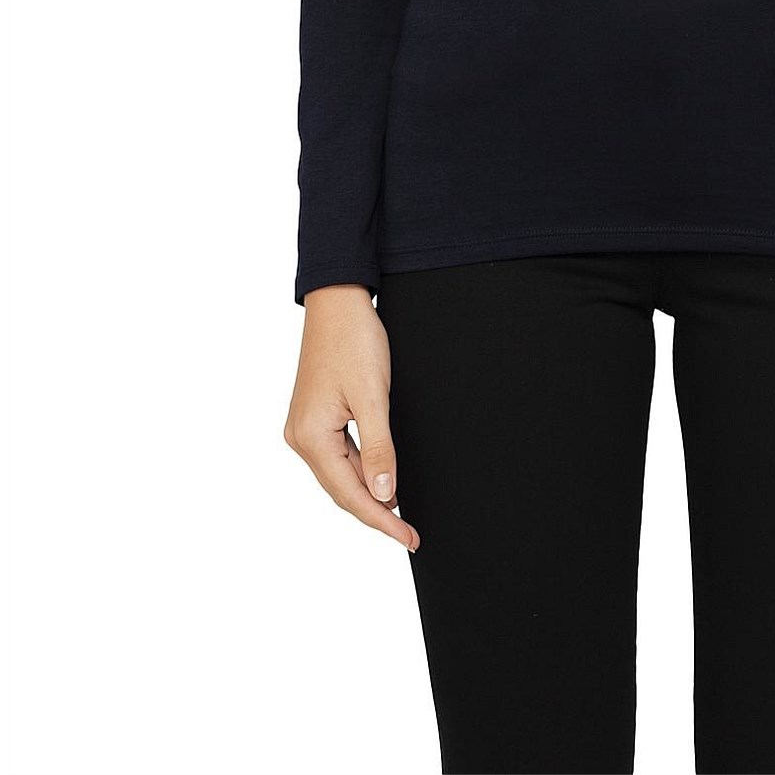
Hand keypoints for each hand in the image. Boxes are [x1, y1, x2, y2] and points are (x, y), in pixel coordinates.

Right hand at [284, 284, 419, 551]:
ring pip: (339, 474)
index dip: (381, 519)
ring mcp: (305, 427)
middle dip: (376, 512)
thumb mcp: (373, 397)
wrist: (338, 302)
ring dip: (368, 494)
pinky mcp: (314, 417)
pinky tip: (379, 479)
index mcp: (311, 437)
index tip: (408, 536)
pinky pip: (338, 456)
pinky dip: (359, 471)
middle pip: (341, 489)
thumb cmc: (354, 341)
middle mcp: (301, 437)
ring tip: (399, 514)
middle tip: (409, 532)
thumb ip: (379, 448)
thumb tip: (384, 493)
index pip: (350, 494)